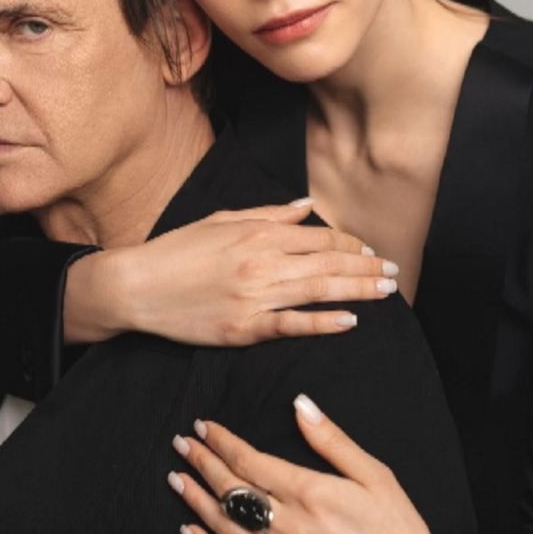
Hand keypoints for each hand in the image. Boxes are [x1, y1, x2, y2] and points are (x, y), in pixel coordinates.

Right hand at [63, 200, 398, 343]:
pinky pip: (292, 324)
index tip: (368, 251)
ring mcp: (255, 296)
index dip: (350, 243)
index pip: (319, 236)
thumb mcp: (221, 219)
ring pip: (319, 290)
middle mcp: (262, 261)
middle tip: (394, 272)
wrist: (139, 286)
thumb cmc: (178, 250)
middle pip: (329, 262)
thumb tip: (306, 206)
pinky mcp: (244, 327)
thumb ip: (269, 213)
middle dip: (366, 267)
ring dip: (359, 290)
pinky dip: (323, 322)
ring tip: (387, 291)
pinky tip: (350, 320)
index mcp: (257, 232)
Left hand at [168, 396, 482, 533]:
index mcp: (309, 493)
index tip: (204, 426)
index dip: (221, 441)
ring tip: (177, 479)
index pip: (249, 460)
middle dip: (201, 463)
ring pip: (224, 526)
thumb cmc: (399, 533)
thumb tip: (300, 404)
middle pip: (230, 489)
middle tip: (181, 444)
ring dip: (195, 500)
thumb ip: (332, 440)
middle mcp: (288, 528)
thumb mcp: (374, 475)